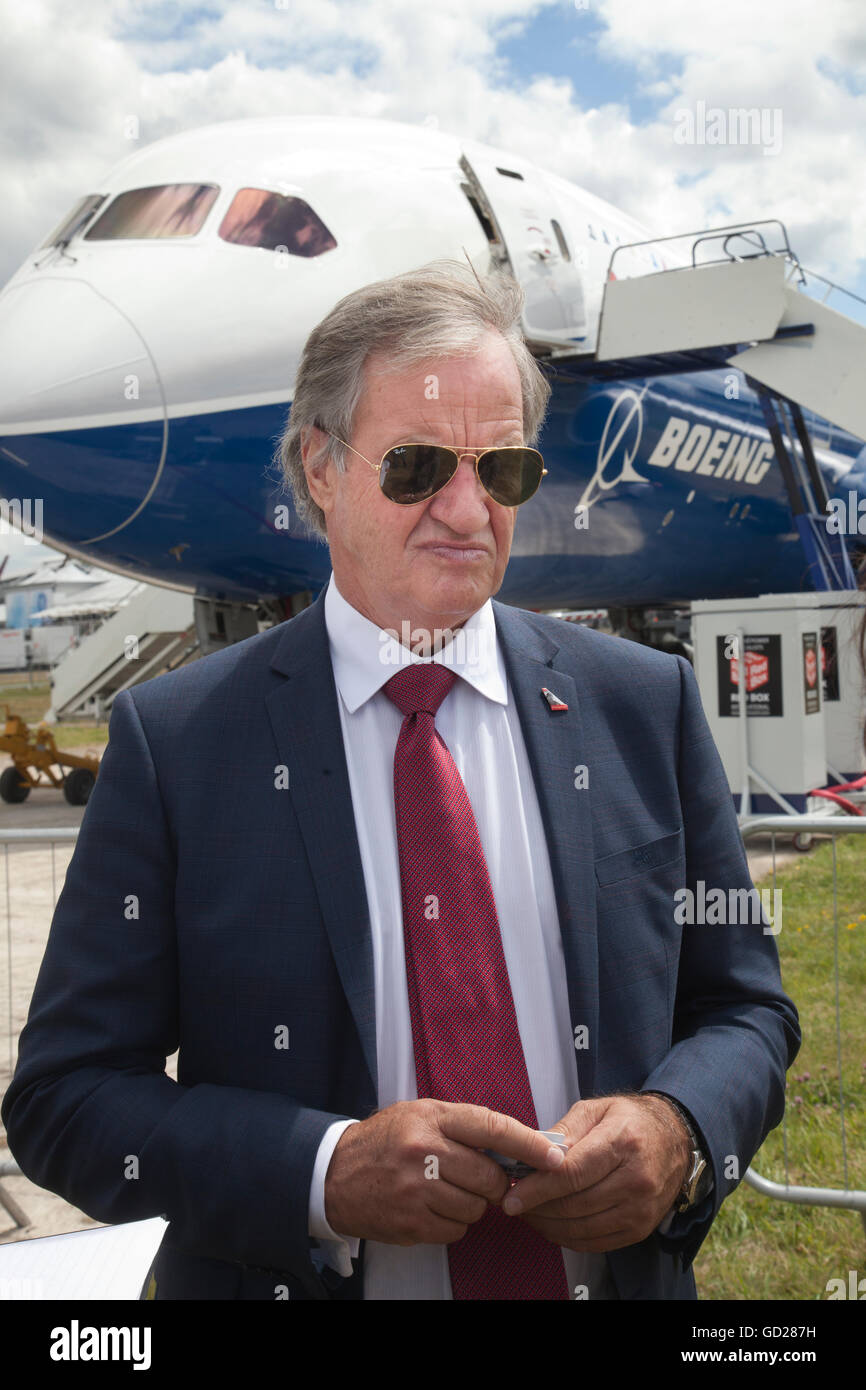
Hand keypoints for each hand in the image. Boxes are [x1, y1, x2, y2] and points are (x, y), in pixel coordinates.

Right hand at [323, 1099, 567, 1245]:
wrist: (333, 1174)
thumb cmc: (385, 1140)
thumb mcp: (420, 1115)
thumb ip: (464, 1127)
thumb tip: (518, 1147)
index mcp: (431, 1117)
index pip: (493, 1127)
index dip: (529, 1143)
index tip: (555, 1156)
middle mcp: (424, 1150)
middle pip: (490, 1176)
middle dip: (494, 1183)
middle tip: (479, 1179)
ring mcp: (416, 1189)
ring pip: (476, 1207)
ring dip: (471, 1204)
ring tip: (444, 1190)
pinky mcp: (411, 1222)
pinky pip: (457, 1230)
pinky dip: (452, 1223)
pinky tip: (431, 1208)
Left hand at [499, 1093, 690, 1252]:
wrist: (675, 1141)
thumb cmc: (629, 1121)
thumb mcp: (596, 1109)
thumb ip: (563, 1131)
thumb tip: (531, 1153)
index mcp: (623, 1142)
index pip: (572, 1174)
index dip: (537, 1188)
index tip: (511, 1196)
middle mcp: (636, 1179)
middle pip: (574, 1205)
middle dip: (537, 1208)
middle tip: (514, 1203)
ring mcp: (641, 1209)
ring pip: (581, 1228)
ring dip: (548, 1226)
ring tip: (529, 1212)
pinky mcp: (640, 1229)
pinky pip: (594, 1243)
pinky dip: (567, 1237)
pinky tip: (552, 1224)